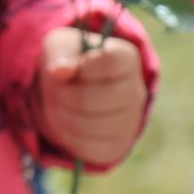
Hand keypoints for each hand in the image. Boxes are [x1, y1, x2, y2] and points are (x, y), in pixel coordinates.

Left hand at [37, 28, 147, 165]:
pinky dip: (67, 135)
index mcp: (126, 59)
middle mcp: (136, 91)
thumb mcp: (60, 46)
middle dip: (62, 94)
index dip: (82, 65)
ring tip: (61, 104)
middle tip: (57, 89)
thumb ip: (60, 53)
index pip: (110, 62)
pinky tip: (69, 121)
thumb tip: (60, 70)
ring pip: (87, 125)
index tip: (72, 66)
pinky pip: (86, 147)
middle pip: (91, 98)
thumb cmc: (69, 61)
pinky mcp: (117, 146)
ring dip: (61, 114)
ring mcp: (130, 121)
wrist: (73, 89)